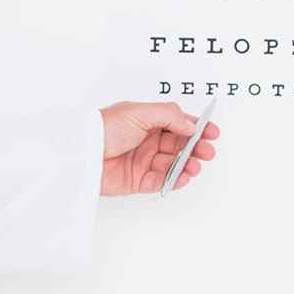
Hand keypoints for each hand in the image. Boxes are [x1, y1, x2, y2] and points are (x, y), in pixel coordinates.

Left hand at [98, 100, 220, 196]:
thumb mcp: (139, 112)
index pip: (177, 123)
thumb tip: (190, 125)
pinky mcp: (137, 180)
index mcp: (147, 121)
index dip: (196, 128)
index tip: (212, 132)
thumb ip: (169, 116)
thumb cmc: (104, 127)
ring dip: (187, 165)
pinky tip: (184, 176)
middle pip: (179, 145)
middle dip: (196, 148)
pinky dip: (175, 180)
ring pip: (173, 164)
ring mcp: (143, 160)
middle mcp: (147, 140)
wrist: (82, 152)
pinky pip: (162, 181)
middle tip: (207, 151)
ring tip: (195, 166)